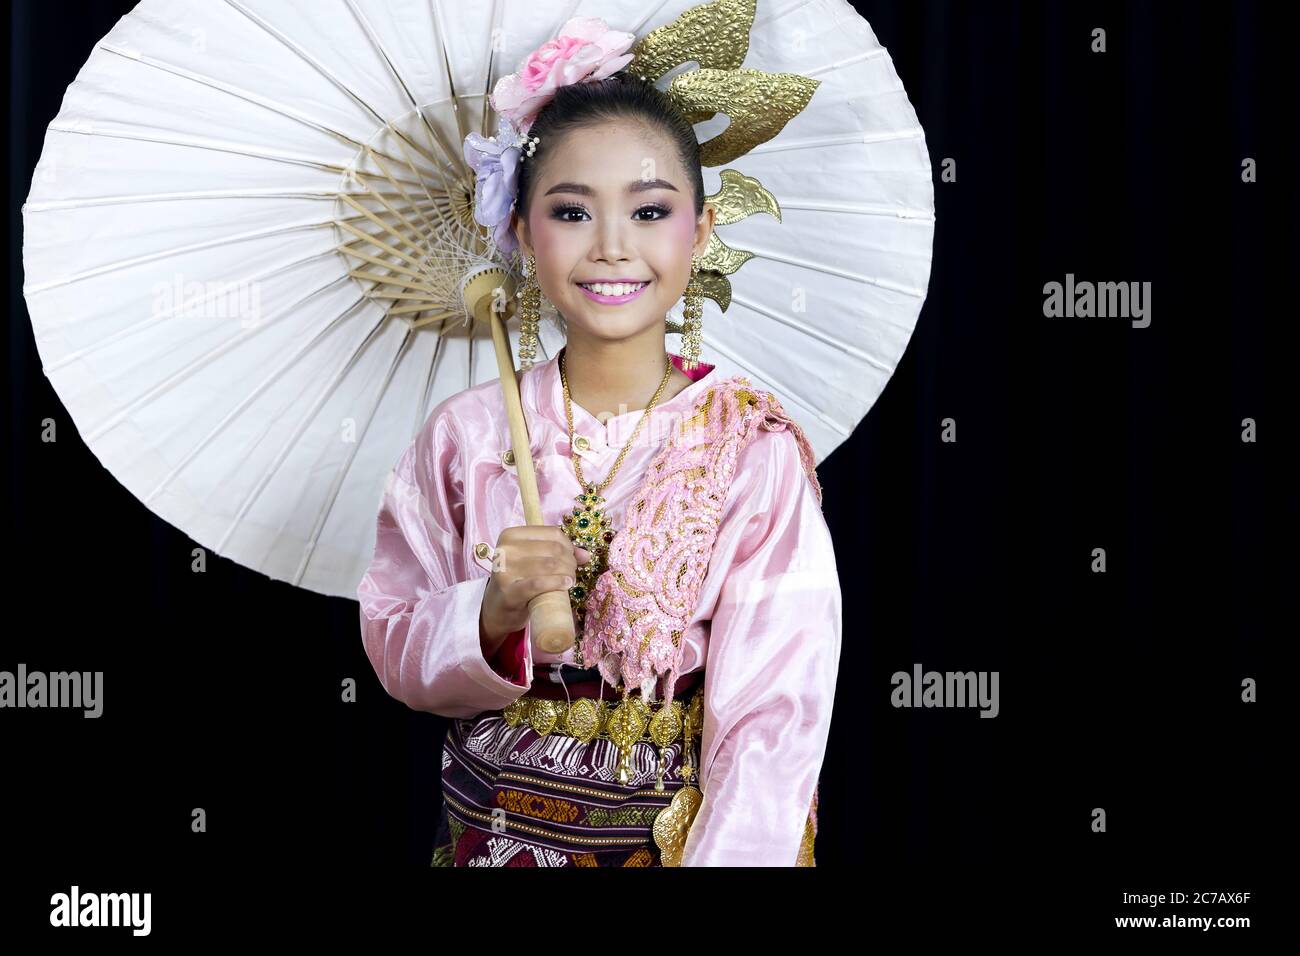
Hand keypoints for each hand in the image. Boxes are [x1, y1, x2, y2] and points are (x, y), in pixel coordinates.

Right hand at [479, 525, 591, 655]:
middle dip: (570, 561)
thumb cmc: (518, 580)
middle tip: (572, 573)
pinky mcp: (509, 591)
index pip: (552, 533)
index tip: (571, 557)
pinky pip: (540, 584)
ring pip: (550, 565)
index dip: (568, 545)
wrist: (497, 609)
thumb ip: (558, 553)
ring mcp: (505, 570)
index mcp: (510, 535)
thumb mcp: (533, 561)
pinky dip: (558, 583)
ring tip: (569, 580)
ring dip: (568, 573)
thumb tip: (585, 555)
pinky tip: (566, 585)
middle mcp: (505, 549)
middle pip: (553, 549)